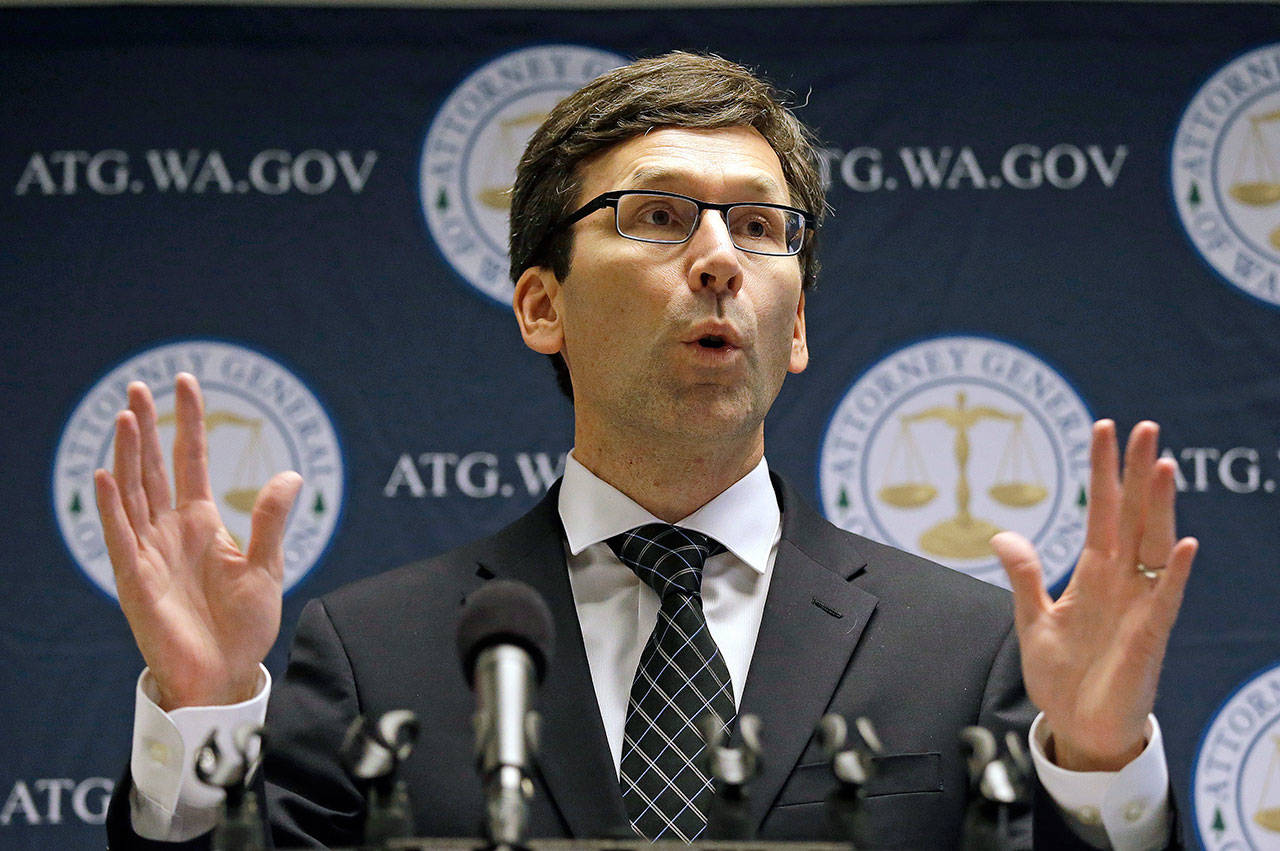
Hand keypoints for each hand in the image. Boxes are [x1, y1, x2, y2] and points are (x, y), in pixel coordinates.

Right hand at [94, 373, 301, 709]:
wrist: (226, 674)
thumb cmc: (244, 626)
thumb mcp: (267, 567)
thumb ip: (272, 521)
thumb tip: (292, 475)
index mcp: (203, 523)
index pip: (191, 460)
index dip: (188, 422)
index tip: (186, 382)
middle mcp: (171, 531)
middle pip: (154, 468)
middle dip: (147, 426)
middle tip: (138, 385)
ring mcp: (150, 553)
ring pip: (134, 493)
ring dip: (128, 456)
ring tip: (126, 415)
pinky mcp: (136, 581)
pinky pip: (121, 538)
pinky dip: (113, 507)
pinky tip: (108, 475)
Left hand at [991, 420, 1196, 771]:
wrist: (1078, 728)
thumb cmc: (1062, 675)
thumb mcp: (1033, 619)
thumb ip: (1025, 576)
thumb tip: (1003, 534)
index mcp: (1094, 573)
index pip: (1101, 510)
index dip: (1102, 471)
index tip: (1103, 428)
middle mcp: (1122, 580)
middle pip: (1133, 515)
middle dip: (1136, 472)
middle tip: (1145, 426)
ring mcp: (1139, 605)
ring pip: (1154, 544)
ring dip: (1160, 507)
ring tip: (1162, 465)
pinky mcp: (1150, 636)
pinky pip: (1167, 600)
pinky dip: (1177, 573)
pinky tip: (1186, 544)